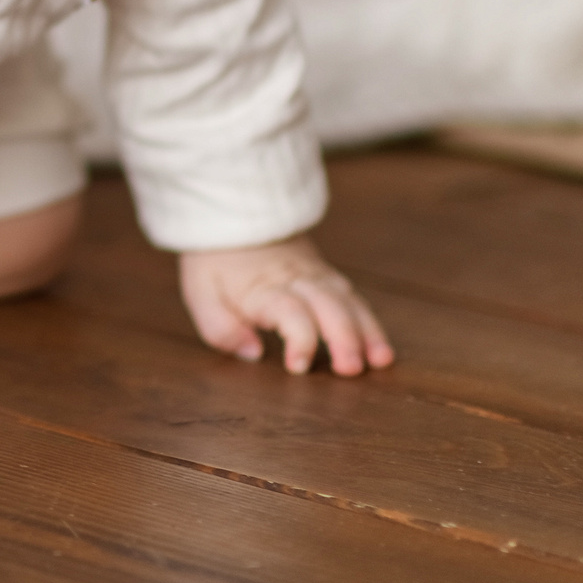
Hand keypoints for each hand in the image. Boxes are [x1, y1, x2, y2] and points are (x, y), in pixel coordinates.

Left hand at [180, 235, 394, 375]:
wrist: (234, 212)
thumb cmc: (216, 260)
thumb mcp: (201, 293)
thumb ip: (221, 329)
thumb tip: (252, 354)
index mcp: (264, 287)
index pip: (289, 312)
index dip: (298, 339)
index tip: (298, 367)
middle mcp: (297, 280)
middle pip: (328, 307)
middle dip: (344, 339)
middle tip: (351, 370)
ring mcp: (316, 275)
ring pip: (349, 302)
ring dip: (367, 332)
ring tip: (380, 360)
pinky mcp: (326, 276)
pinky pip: (354, 297)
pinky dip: (370, 321)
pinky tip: (380, 346)